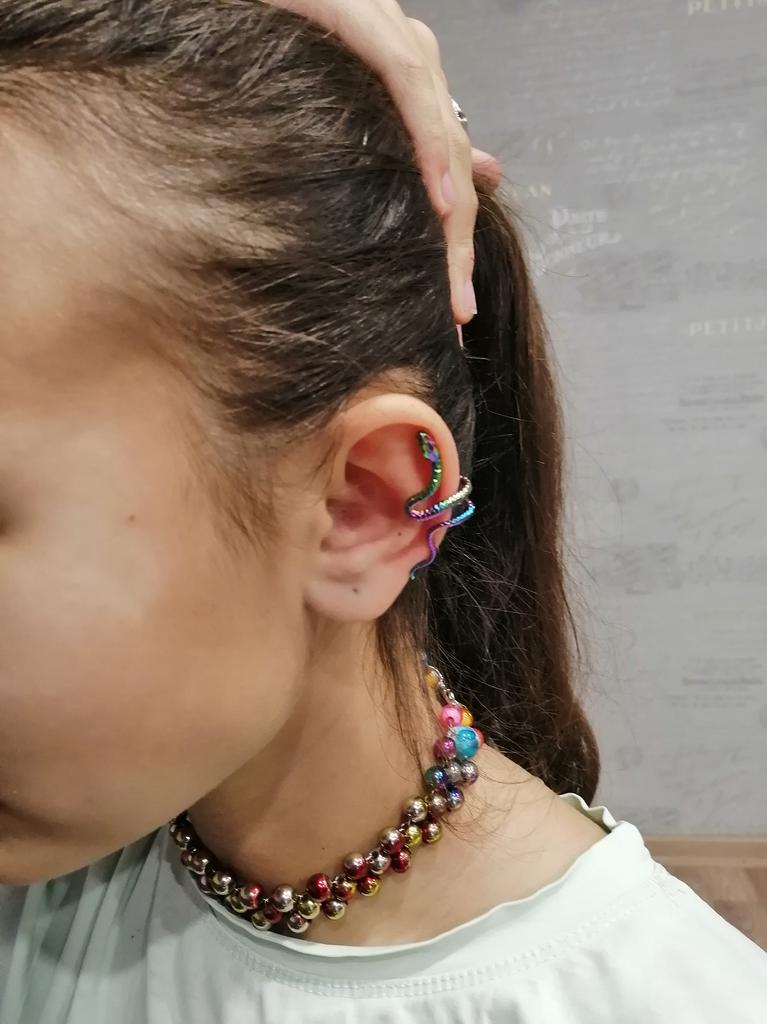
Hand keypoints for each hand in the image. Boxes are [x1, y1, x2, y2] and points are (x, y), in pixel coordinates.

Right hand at [264, 0, 501, 322]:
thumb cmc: (259, 26)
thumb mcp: (324, 98)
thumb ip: (383, 133)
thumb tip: (460, 175)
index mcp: (402, 73)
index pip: (443, 166)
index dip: (453, 237)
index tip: (451, 301)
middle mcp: (408, 49)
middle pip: (452, 162)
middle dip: (460, 244)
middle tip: (459, 311)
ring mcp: (391, 30)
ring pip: (443, 135)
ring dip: (454, 217)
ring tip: (456, 280)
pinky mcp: (364, 18)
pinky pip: (409, 88)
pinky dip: (429, 148)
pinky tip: (443, 201)